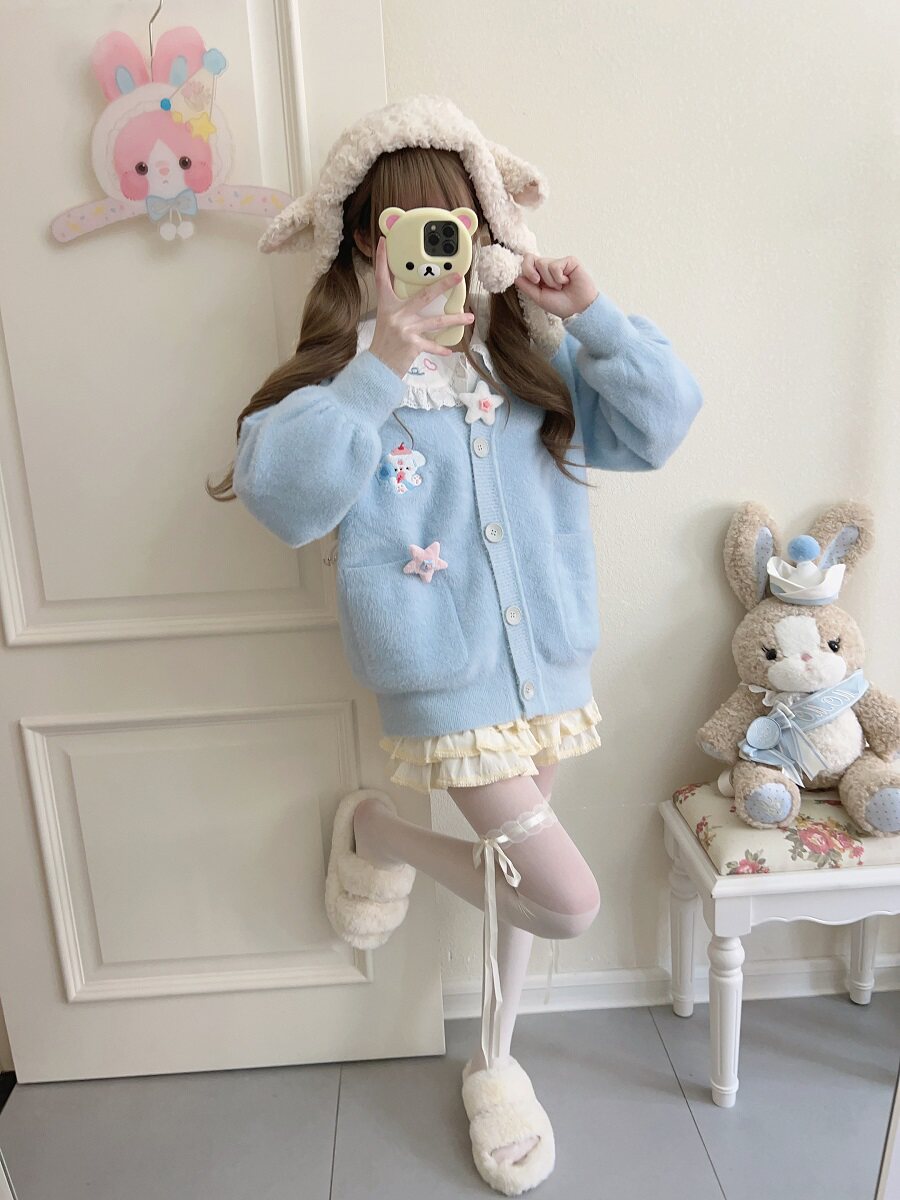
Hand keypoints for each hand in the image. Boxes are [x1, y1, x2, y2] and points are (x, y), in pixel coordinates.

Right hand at [368, 236, 474, 377]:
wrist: (378, 364)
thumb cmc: (384, 339)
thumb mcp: (387, 317)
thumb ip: (401, 305)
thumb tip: (419, 296)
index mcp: (387, 304)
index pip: (382, 277)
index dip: (382, 258)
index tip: (384, 242)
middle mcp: (397, 313)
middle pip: (424, 295)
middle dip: (443, 285)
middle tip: (458, 277)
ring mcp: (406, 329)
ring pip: (436, 322)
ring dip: (455, 320)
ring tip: (470, 317)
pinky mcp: (412, 345)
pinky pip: (431, 345)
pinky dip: (440, 349)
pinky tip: (450, 350)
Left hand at [513, 254, 598, 319]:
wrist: (579, 309)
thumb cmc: (561, 305)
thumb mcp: (539, 298)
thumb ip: (527, 287)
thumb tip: (516, 276)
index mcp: (540, 275)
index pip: (526, 262)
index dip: (525, 268)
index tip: (531, 281)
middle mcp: (548, 267)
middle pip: (530, 258)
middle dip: (531, 273)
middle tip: (539, 283)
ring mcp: (559, 263)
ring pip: (542, 263)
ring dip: (549, 280)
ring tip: (560, 286)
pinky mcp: (569, 261)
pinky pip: (555, 265)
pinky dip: (558, 277)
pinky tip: (567, 282)